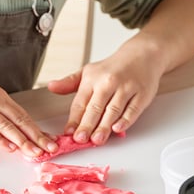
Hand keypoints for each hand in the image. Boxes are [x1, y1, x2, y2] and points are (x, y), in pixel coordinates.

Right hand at [0, 61, 57, 157]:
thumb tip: (8, 126)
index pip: (22, 115)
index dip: (37, 129)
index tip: (50, 140)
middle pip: (19, 120)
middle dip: (36, 136)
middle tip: (50, 148)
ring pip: (5, 125)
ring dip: (22, 140)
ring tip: (34, 152)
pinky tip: (8, 147)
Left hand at [47, 36, 163, 144]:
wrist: (142, 54)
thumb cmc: (113, 67)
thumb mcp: (88, 71)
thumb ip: (70, 82)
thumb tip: (51, 86)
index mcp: (92, 79)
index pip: (80, 102)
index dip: (74, 119)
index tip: (69, 132)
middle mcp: (108, 83)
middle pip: (96, 108)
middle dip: (87, 125)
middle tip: (80, 139)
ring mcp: (126, 88)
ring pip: (113, 110)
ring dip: (104, 126)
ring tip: (97, 139)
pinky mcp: (141, 94)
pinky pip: (132, 110)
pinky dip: (125, 120)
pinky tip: (118, 129)